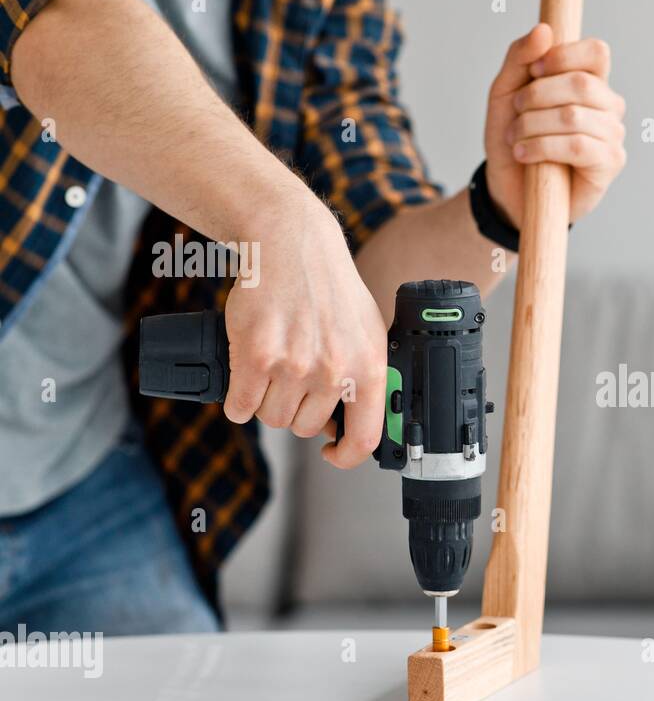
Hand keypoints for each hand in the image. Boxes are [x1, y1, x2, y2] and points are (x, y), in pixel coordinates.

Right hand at [222, 194, 387, 468]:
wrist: (292, 244)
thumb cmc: (329, 288)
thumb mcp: (367, 333)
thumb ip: (364, 378)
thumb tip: (351, 423)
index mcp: (368, 369)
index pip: (364, 439)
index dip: (346, 456)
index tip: (332, 452)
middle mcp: (335, 372)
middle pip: (305, 428)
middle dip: (295, 410)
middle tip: (291, 379)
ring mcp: (295, 366)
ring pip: (272, 417)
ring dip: (266, 401)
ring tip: (271, 368)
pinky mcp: (256, 357)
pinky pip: (241, 406)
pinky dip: (238, 401)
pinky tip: (244, 381)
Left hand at [484, 24, 626, 227]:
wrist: (508, 188)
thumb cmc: (513, 138)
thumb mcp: (505, 92)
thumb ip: (520, 57)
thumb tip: (545, 30)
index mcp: (591, 82)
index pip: (597, 53)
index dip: (564, 56)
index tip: (533, 71)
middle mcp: (608, 106)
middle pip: (582, 84)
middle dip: (537, 96)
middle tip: (516, 112)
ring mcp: (613, 136)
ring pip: (574, 116)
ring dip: (533, 125)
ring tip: (515, 138)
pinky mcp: (609, 164)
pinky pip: (578, 146)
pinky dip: (543, 147)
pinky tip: (525, 155)